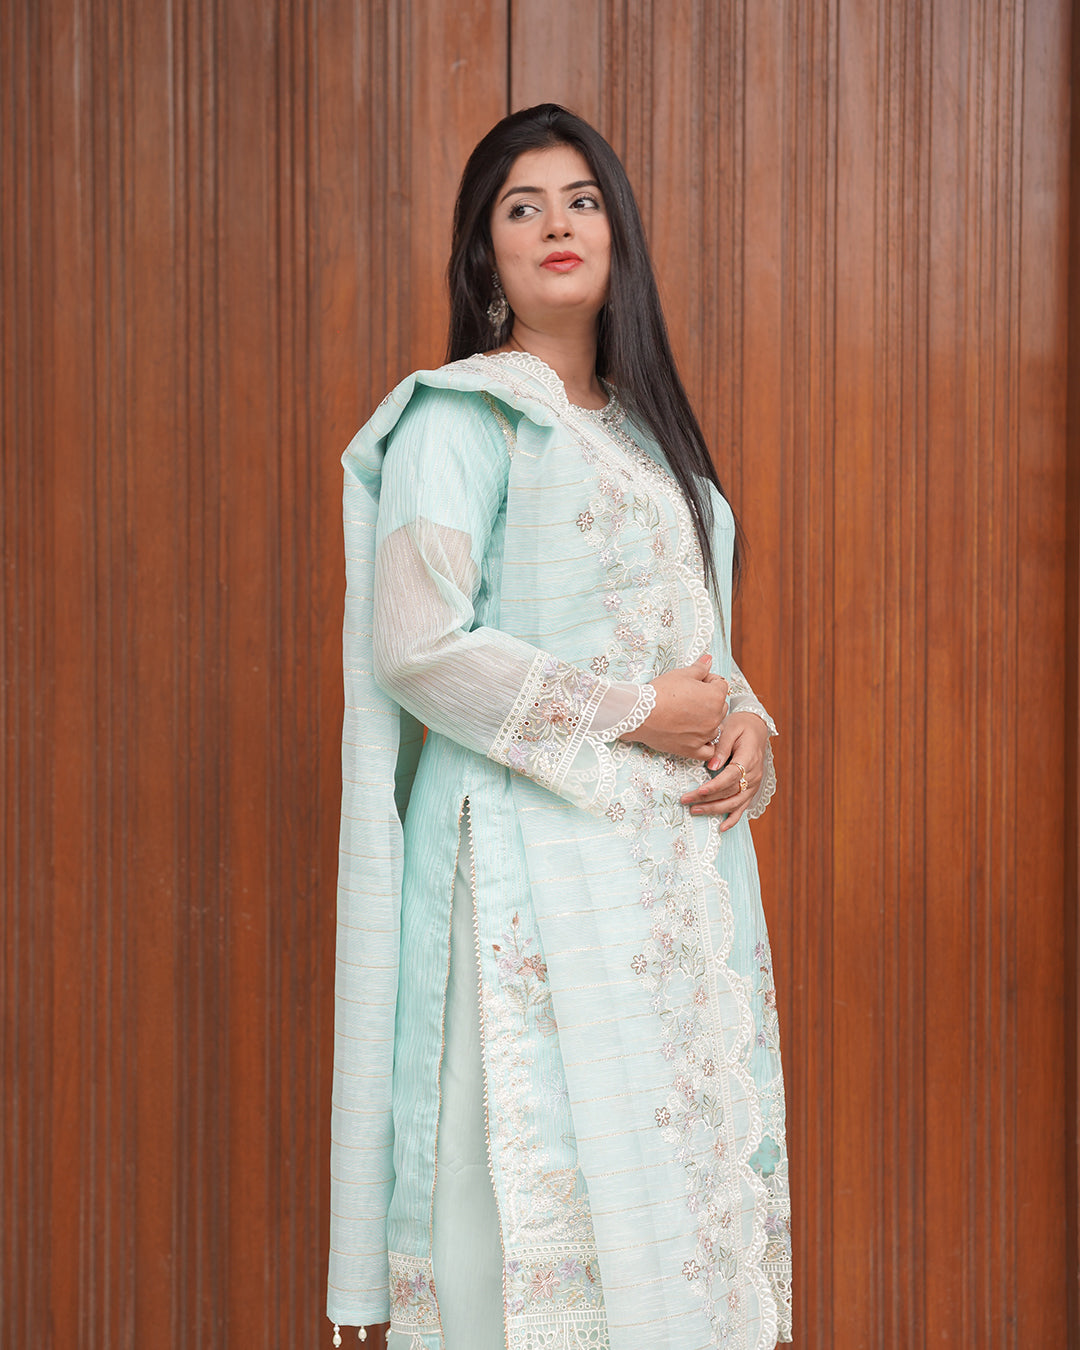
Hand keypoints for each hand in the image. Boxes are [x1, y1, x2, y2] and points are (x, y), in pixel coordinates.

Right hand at [621, 654, 729, 761]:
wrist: (640, 714)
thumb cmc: (660, 692)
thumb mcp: (681, 674)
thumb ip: (699, 668)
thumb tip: (709, 659)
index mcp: (715, 697)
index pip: (721, 685)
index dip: (709, 680)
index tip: (695, 682)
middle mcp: (715, 717)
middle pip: (720, 705)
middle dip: (710, 700)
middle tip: (689, 697)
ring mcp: (705, 735)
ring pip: (715, 726)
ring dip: (707, 720)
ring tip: (687, 714)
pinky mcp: (693, 749)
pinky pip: (709, 751)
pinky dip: (706, 744)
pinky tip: (697, 736)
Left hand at [679, 710, 769, 830]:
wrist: (757, 728)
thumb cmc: (741, 726)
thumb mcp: (730, 730)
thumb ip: (721, 748)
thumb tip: (711, 765)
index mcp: (749, 759)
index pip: (731, 777)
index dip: (715, 786)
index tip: (699, 791)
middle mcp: (754, 775)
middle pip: (730, 792)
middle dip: (707, 799)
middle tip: (686, 801)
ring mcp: (754, 784)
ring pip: (735, 802)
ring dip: (715, 809)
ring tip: (694, 811)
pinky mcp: (751, 789)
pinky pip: (743, 807)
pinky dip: (733, 819)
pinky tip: (721, 828)